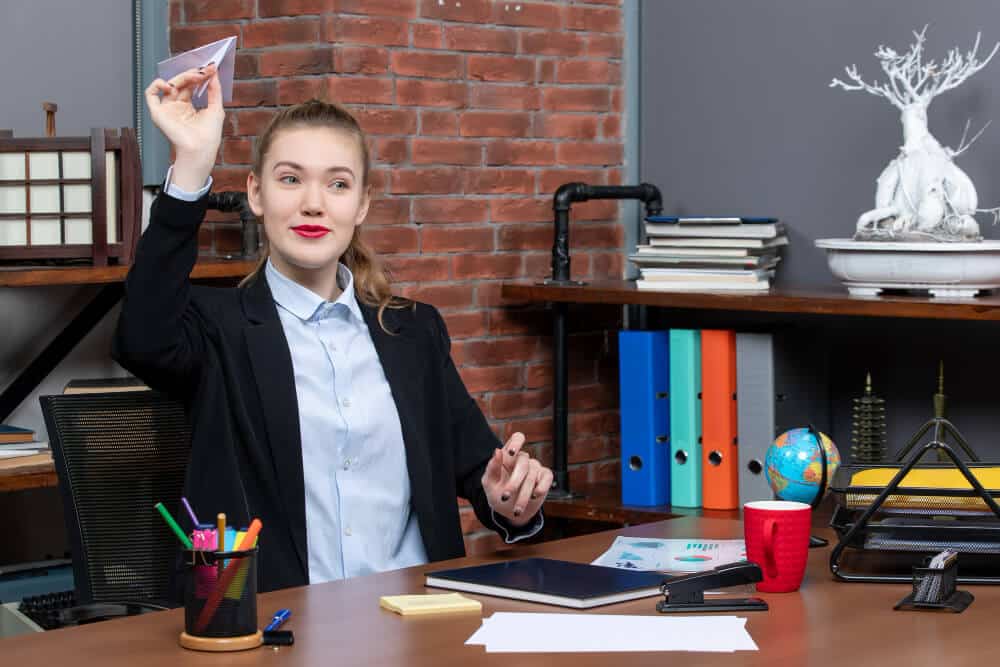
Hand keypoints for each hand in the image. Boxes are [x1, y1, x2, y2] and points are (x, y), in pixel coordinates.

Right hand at [144, 64, 224, 191]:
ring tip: (196, 76)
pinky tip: (171, 85)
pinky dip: (157, 85)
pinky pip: (151, 94)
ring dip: (183, 77)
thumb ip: (215, 90)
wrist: (201, 148)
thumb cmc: (209, 134)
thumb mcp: (216, 107)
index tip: (211, 68)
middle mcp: (176, 107)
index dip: (199, 75)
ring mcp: (167, 109)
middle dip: (192, 74)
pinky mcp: (158, 112)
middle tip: (205, 70)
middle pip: (181, 83)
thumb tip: (214, 72)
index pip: (190, 85)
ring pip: (169, 84)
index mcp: (188, 107)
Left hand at [481, 432, 553, 526]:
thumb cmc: (497, 494)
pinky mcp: (545, 477)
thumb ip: (492, 468)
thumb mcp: (489, 484)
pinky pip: (546, 478)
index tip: (511, 453)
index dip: (516, 442)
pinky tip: (535, 496)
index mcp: (508, 456)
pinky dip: (541, 487)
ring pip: (532, 474)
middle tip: (505, 497)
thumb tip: (497, 451)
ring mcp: (535, 468)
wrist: (510, 512)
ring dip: (523, 494)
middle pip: (523, 461)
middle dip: (514, 482)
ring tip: (516, 510)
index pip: (517, 438)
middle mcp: (523, 459)